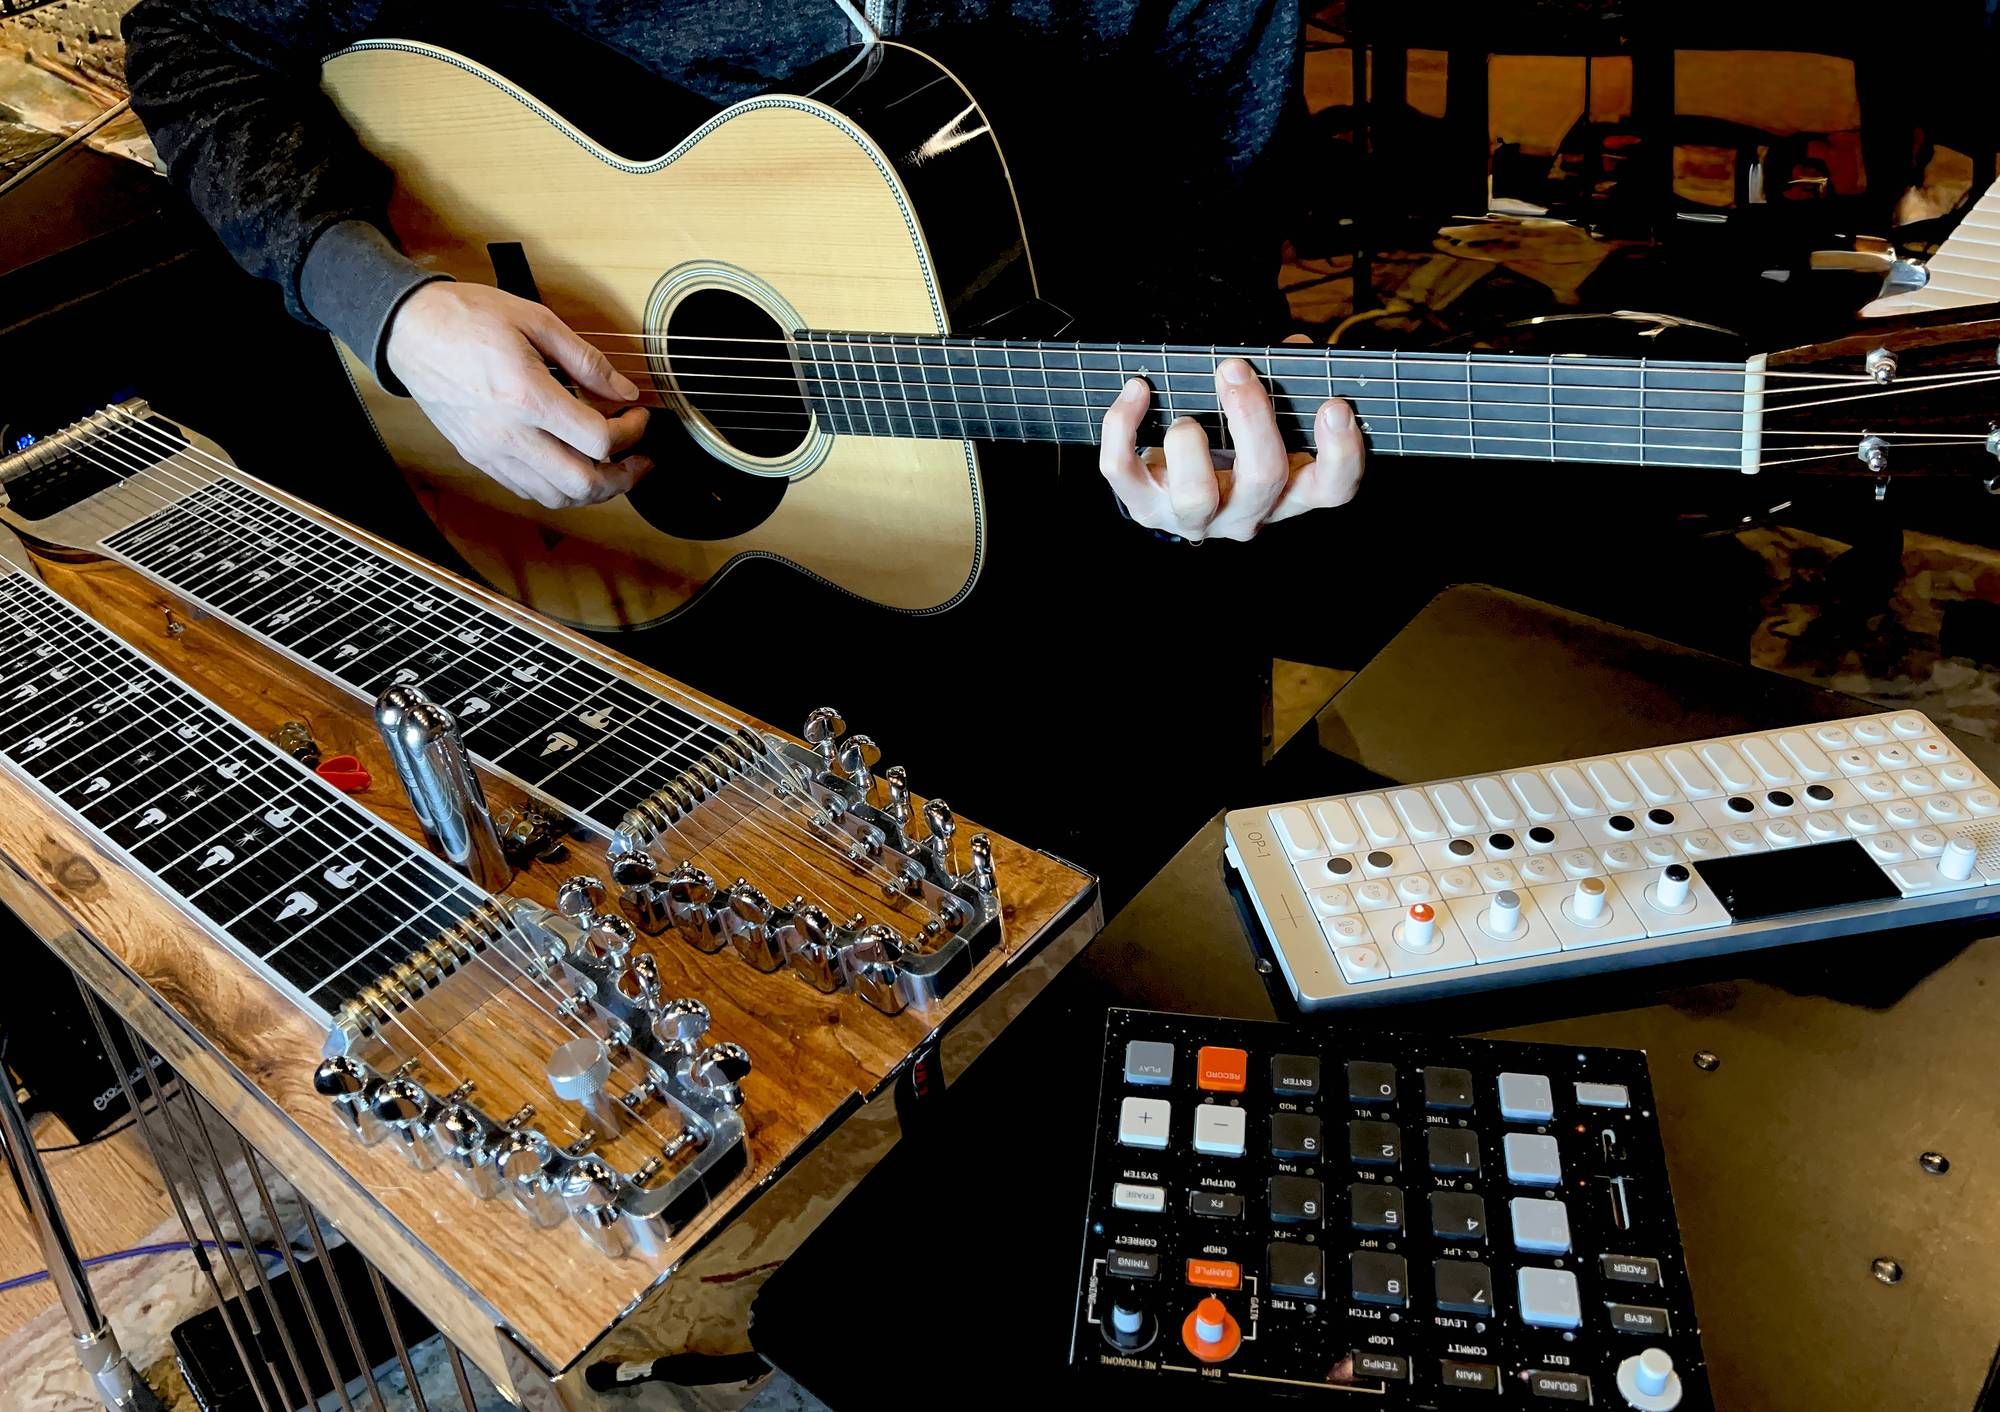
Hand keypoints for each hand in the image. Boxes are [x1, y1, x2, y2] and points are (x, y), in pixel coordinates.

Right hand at [383, 283, 651, 509]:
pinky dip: (560, 488)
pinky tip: (572, 466)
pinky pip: (528, 491)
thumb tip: (624, 389)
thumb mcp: (536, 321)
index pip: (598, 440)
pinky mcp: (479, 458)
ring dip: (594, 490)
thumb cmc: (467, 318)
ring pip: (556, 498)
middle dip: (624, 478)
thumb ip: (586, 360)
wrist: (409, 330)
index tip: (638, 416)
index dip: (632, 433)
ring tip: (613, 468)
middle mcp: (509, 434)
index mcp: (527, 397)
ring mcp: (491, 452)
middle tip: (641, 460)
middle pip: (583, 484)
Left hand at [1096, 349, 1364, 541]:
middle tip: (1234, 370)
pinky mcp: (1144, 508)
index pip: (1333, 488)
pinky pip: (1123, 471)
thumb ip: (1286, 384)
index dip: (1341, 453)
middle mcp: (1247, 513)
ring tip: (1185, 417)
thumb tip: (1295, 348)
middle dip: (1250, 418)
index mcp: (1289, 490)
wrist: (1171, 486)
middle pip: (1265, 479)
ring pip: (1196, 496)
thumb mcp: (1265, 420)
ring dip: (1189, 443)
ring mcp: (1194, 518)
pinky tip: (1136, 391)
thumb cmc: (1228, 442)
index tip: (1333, 405)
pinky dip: (1123, 426)